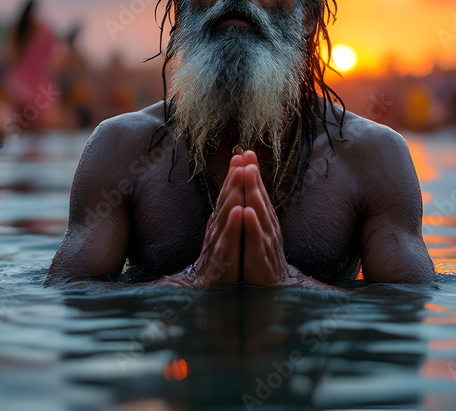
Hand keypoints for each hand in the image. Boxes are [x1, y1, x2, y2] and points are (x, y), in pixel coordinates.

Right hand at [184, 152, 245, 287]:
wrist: (214, 300)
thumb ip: (230, 217)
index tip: (242, 154)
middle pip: (225, 202)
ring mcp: (217, 247)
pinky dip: (233, 227)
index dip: (234, 176)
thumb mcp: (228, 239)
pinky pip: (227, 243)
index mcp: (220, 227)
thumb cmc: (222, 267)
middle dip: (233, 179)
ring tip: (240, 175)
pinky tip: (239, 213)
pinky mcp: (221, 264)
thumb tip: (236, 194)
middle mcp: (216, 233)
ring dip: (232, 195)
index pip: (228, 197)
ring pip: (225, 217)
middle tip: (241, 158)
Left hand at [239, 150, 292, 285]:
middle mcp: (268, 230)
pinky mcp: (261, 263)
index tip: (245, 152)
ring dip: (254, 193)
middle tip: (247, 155)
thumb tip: (248, 190)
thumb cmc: (261, 264)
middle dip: (253, 177)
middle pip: (259, 199)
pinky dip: (252, 227)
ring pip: (259, 215)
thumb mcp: (256, 236)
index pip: (258, 194)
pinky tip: (247, 213)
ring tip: (248, 173)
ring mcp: (266, 245)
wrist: (268, 296)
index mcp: (265, 224)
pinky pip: (256, 242)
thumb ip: (254, 214)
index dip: (251, 174)